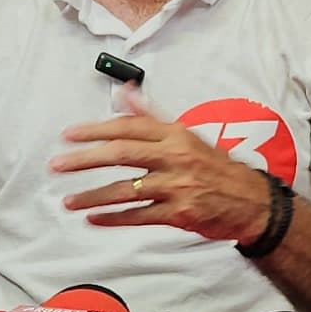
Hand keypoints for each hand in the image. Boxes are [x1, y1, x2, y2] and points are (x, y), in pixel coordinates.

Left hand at [53, 88, 275, 239]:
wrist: (251, 202)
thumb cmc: (216, 168)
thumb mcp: (187, 135)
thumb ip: (151, 116)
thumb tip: (124, 92)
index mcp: (175, 134)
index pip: (128, 127)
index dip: (96, 130)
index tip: (69, 135)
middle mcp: (175, 157)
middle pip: (122, 154)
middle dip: (85, 159)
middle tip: (58, 164)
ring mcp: (177, 186)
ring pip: (126, 189)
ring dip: (93, 196)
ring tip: (69, 201)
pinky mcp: (180, 213)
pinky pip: (139, 215)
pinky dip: (114, 218)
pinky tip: (94, 219)